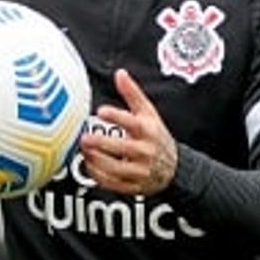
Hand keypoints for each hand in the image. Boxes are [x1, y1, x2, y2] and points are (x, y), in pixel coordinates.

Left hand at [79, 68, 178, 195]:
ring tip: (85, 151)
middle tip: (85, 138)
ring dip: (96, 161)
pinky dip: (98, 176)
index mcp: (147, 131)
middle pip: (122, 148)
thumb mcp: (149, 113)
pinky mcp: (134, 185)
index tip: (101, 111)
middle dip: (101, 144)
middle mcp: (144, 151)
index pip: (133, 123)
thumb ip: (133, 93)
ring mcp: (139, 170)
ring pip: (115, 169)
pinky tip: (90, 165)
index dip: (116, 116)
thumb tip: (120, 74)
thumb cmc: (156, 137)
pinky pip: (112, 183)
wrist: (175, 168)